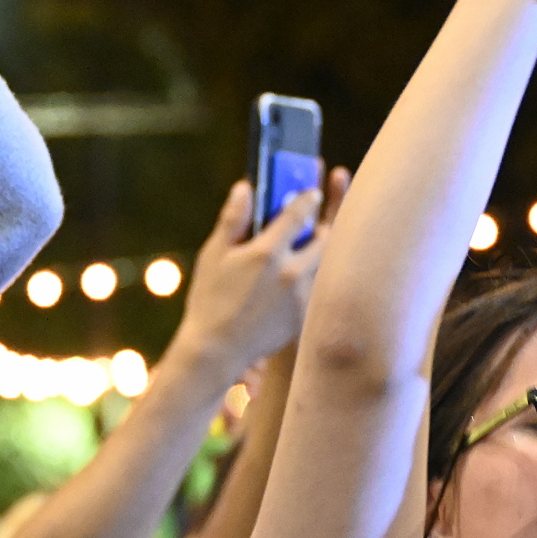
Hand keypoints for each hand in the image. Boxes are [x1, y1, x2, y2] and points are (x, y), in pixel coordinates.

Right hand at [168, 168, 345, 375]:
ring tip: (315, 251)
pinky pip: (322, 291)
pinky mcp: (306, 318)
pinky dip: (320, 280)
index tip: (313, 193)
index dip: (308, 198)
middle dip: (325, 226)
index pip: (299, 213)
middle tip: (320, 223)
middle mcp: (291, 273)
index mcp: (267, 253)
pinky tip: (308, 281)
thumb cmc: (209, 300)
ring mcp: (302, 297)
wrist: (216, 350)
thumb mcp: (214, 255)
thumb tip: (245, 187)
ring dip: (325, 254)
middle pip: (325, 238)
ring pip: (327, 266)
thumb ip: (234, 219)